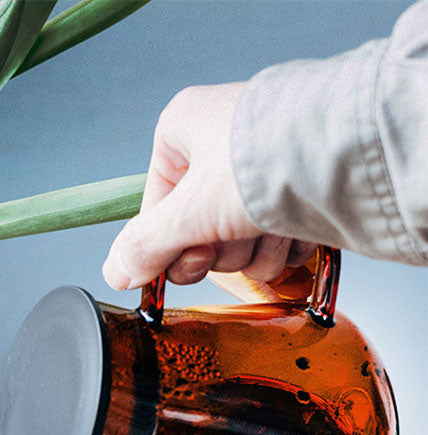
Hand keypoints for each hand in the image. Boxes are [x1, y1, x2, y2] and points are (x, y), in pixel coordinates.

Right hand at [103, 82, 315, 289]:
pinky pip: (274, 239)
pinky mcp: (300, 189)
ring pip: (238, 241)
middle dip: (218, 248)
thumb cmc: (266, 159)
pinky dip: (284, 247)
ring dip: (253, 252)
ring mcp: (262, 167)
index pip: (156, 209)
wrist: (349, 155)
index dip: (169, 245)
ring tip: (272, 230)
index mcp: (183, 131)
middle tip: (230, 240)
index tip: (186, 258)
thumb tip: (116, 272)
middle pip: (198, 230)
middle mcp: (221, 146)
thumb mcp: (188, 213)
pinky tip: (296, 230)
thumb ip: (145, 247)